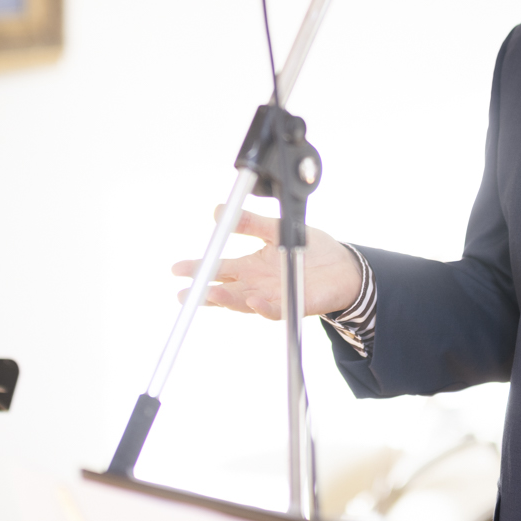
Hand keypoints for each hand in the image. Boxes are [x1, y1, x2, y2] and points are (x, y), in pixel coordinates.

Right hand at [170, 207, 362, 320]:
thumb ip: (251, 222)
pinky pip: (275, 309)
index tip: (177, 270)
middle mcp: (257, 285)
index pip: (219, 270)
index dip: (198, 270)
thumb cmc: (310, 250)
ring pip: (243, 302)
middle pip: (224, 291)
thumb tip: (220, 211)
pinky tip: (252, 301)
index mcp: (251, 267)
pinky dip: (262, 306)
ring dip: (227, 300)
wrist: (342, 266)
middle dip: (203, 292)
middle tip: (184, 293)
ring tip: (211, 294)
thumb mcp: (277, 230)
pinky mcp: (293, 304)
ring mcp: (273, 297)